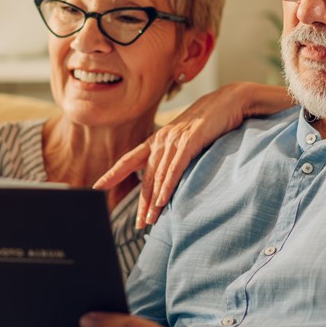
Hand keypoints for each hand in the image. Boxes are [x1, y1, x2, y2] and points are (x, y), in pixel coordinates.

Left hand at [94, 83, 292, 227]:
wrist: (229, 101)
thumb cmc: (209, 122)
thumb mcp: (186, 140)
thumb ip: (174, 156)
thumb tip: (167, 178)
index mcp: (157, 140)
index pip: (128, 160)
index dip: (112, 174)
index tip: (96, 188)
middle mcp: (161, 140)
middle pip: (145, 177)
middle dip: (141, 204)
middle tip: (138, 225)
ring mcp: (174, 140)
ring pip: (158, 176)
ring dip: (153, 201)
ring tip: (150, 221)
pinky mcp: (190, 141)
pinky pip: (175, 168)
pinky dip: (167, 186)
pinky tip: (162, 201)